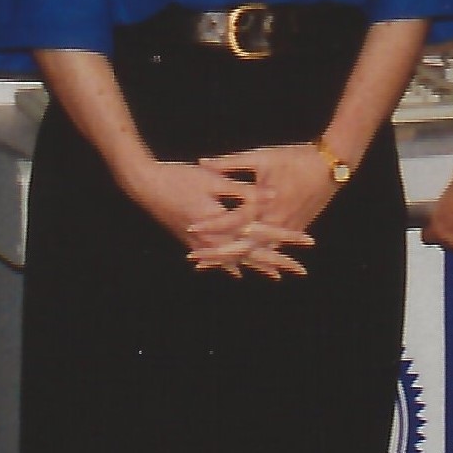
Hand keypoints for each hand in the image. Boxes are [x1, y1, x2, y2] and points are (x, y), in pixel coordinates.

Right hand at [120, 156, 312, 278]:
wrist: (143, 185)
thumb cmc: (179, 178)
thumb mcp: (214, 180)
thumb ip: (244, 190)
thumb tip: (272, 195)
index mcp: (222, 224)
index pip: (261, 234)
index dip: (286, 237)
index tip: (308, 242)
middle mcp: (213, 240)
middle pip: (252, 255)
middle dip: (277, 261)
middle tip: (300, 270)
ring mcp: (200, 244)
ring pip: (235, 260)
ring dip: (255, 266)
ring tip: (276, 275)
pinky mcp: (191, 241)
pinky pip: (216, 259)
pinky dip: (230, 265)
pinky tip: (238, 273)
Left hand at [196, 143, 346, 276]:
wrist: (331, 166)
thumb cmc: (295, 158)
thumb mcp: (261, 157)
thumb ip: (230, 163)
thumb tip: (203, 162)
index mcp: (264, 205)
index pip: (231, 221)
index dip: (210, 225)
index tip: (190, 229)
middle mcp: (274, 223)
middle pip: (241, 245)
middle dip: (217, 254)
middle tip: (195, 260)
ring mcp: (285, 229)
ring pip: (256, 252)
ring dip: (235, 258)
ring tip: (213, 265)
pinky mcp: (294, 229)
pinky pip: (271, 249)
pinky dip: (255, 256)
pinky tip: (243, 262)